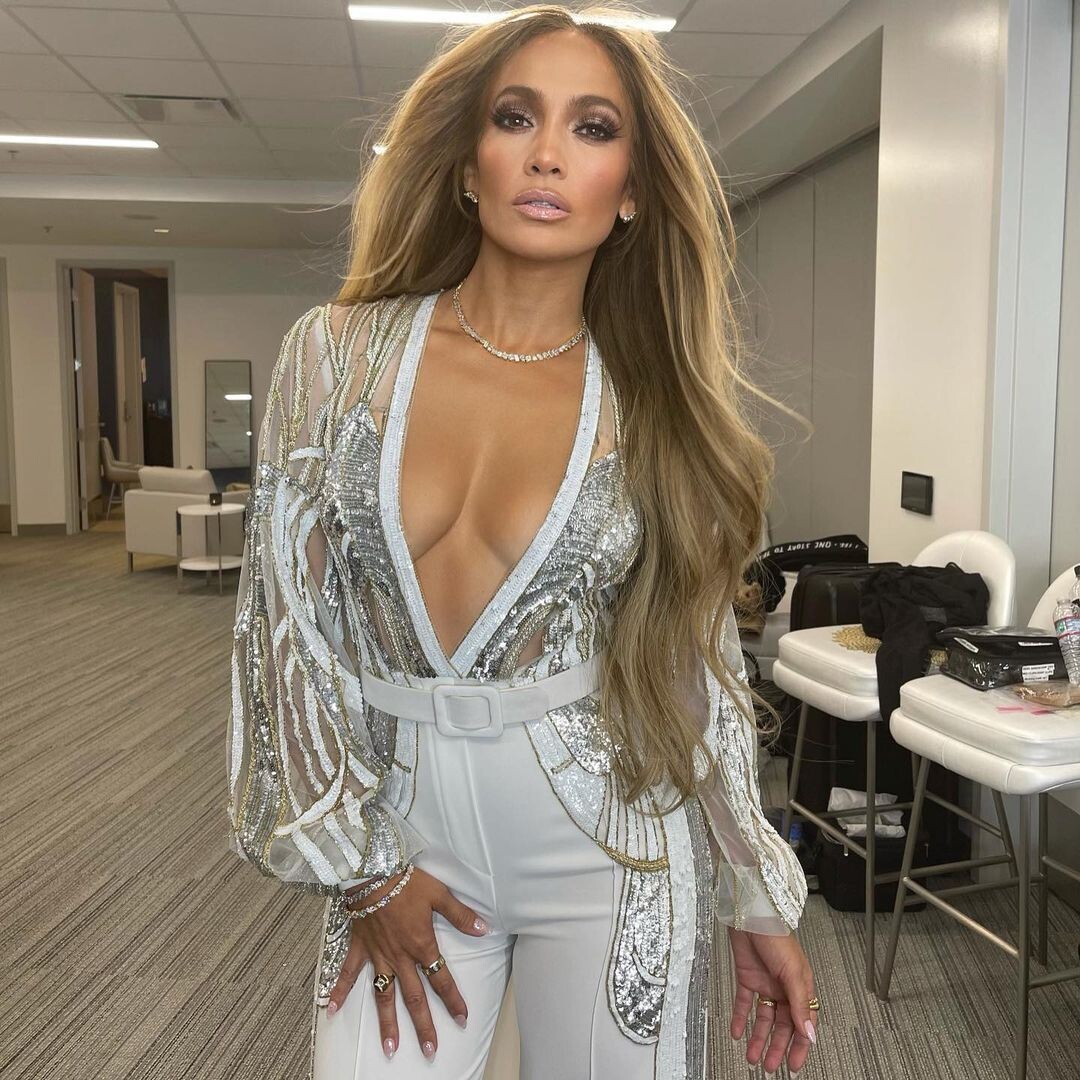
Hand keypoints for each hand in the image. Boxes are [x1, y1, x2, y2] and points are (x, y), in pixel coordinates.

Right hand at [324, 866, 490, 1061]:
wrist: (372, 871)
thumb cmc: (406, 881)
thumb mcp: (438, 894)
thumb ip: (460, 915)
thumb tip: (482, 929)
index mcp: (421, 945)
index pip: (441, 979)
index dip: (453, 1000)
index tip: (462, 1019)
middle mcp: (400, 957)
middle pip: (414, 997)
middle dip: (423, 1026)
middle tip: (430, 1051)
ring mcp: (378, 956)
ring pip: (383, 995)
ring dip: (387, 1022)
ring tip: (390, 1048)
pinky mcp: (360, 948)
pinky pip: (348, 974)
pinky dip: (339, 991)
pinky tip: (331, 1010)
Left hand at [728, 926, 817, 1074]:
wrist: (751, 916)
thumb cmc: (777, 938)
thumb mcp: (792, 974)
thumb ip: (799, 1005)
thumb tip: (809, 1034)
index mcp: (801, 987)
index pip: (803, 1024)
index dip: (800, 1045)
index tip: (794, 1064)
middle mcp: (784, 988)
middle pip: (782, 1025)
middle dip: (777, 1047)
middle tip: (770, 1066)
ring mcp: (765, 983)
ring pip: (763, 1018)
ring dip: (758, 1038)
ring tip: (751, 1056)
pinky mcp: (747, 977)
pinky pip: (744, 1003)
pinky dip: (740, 1018)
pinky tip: (736, 1032)